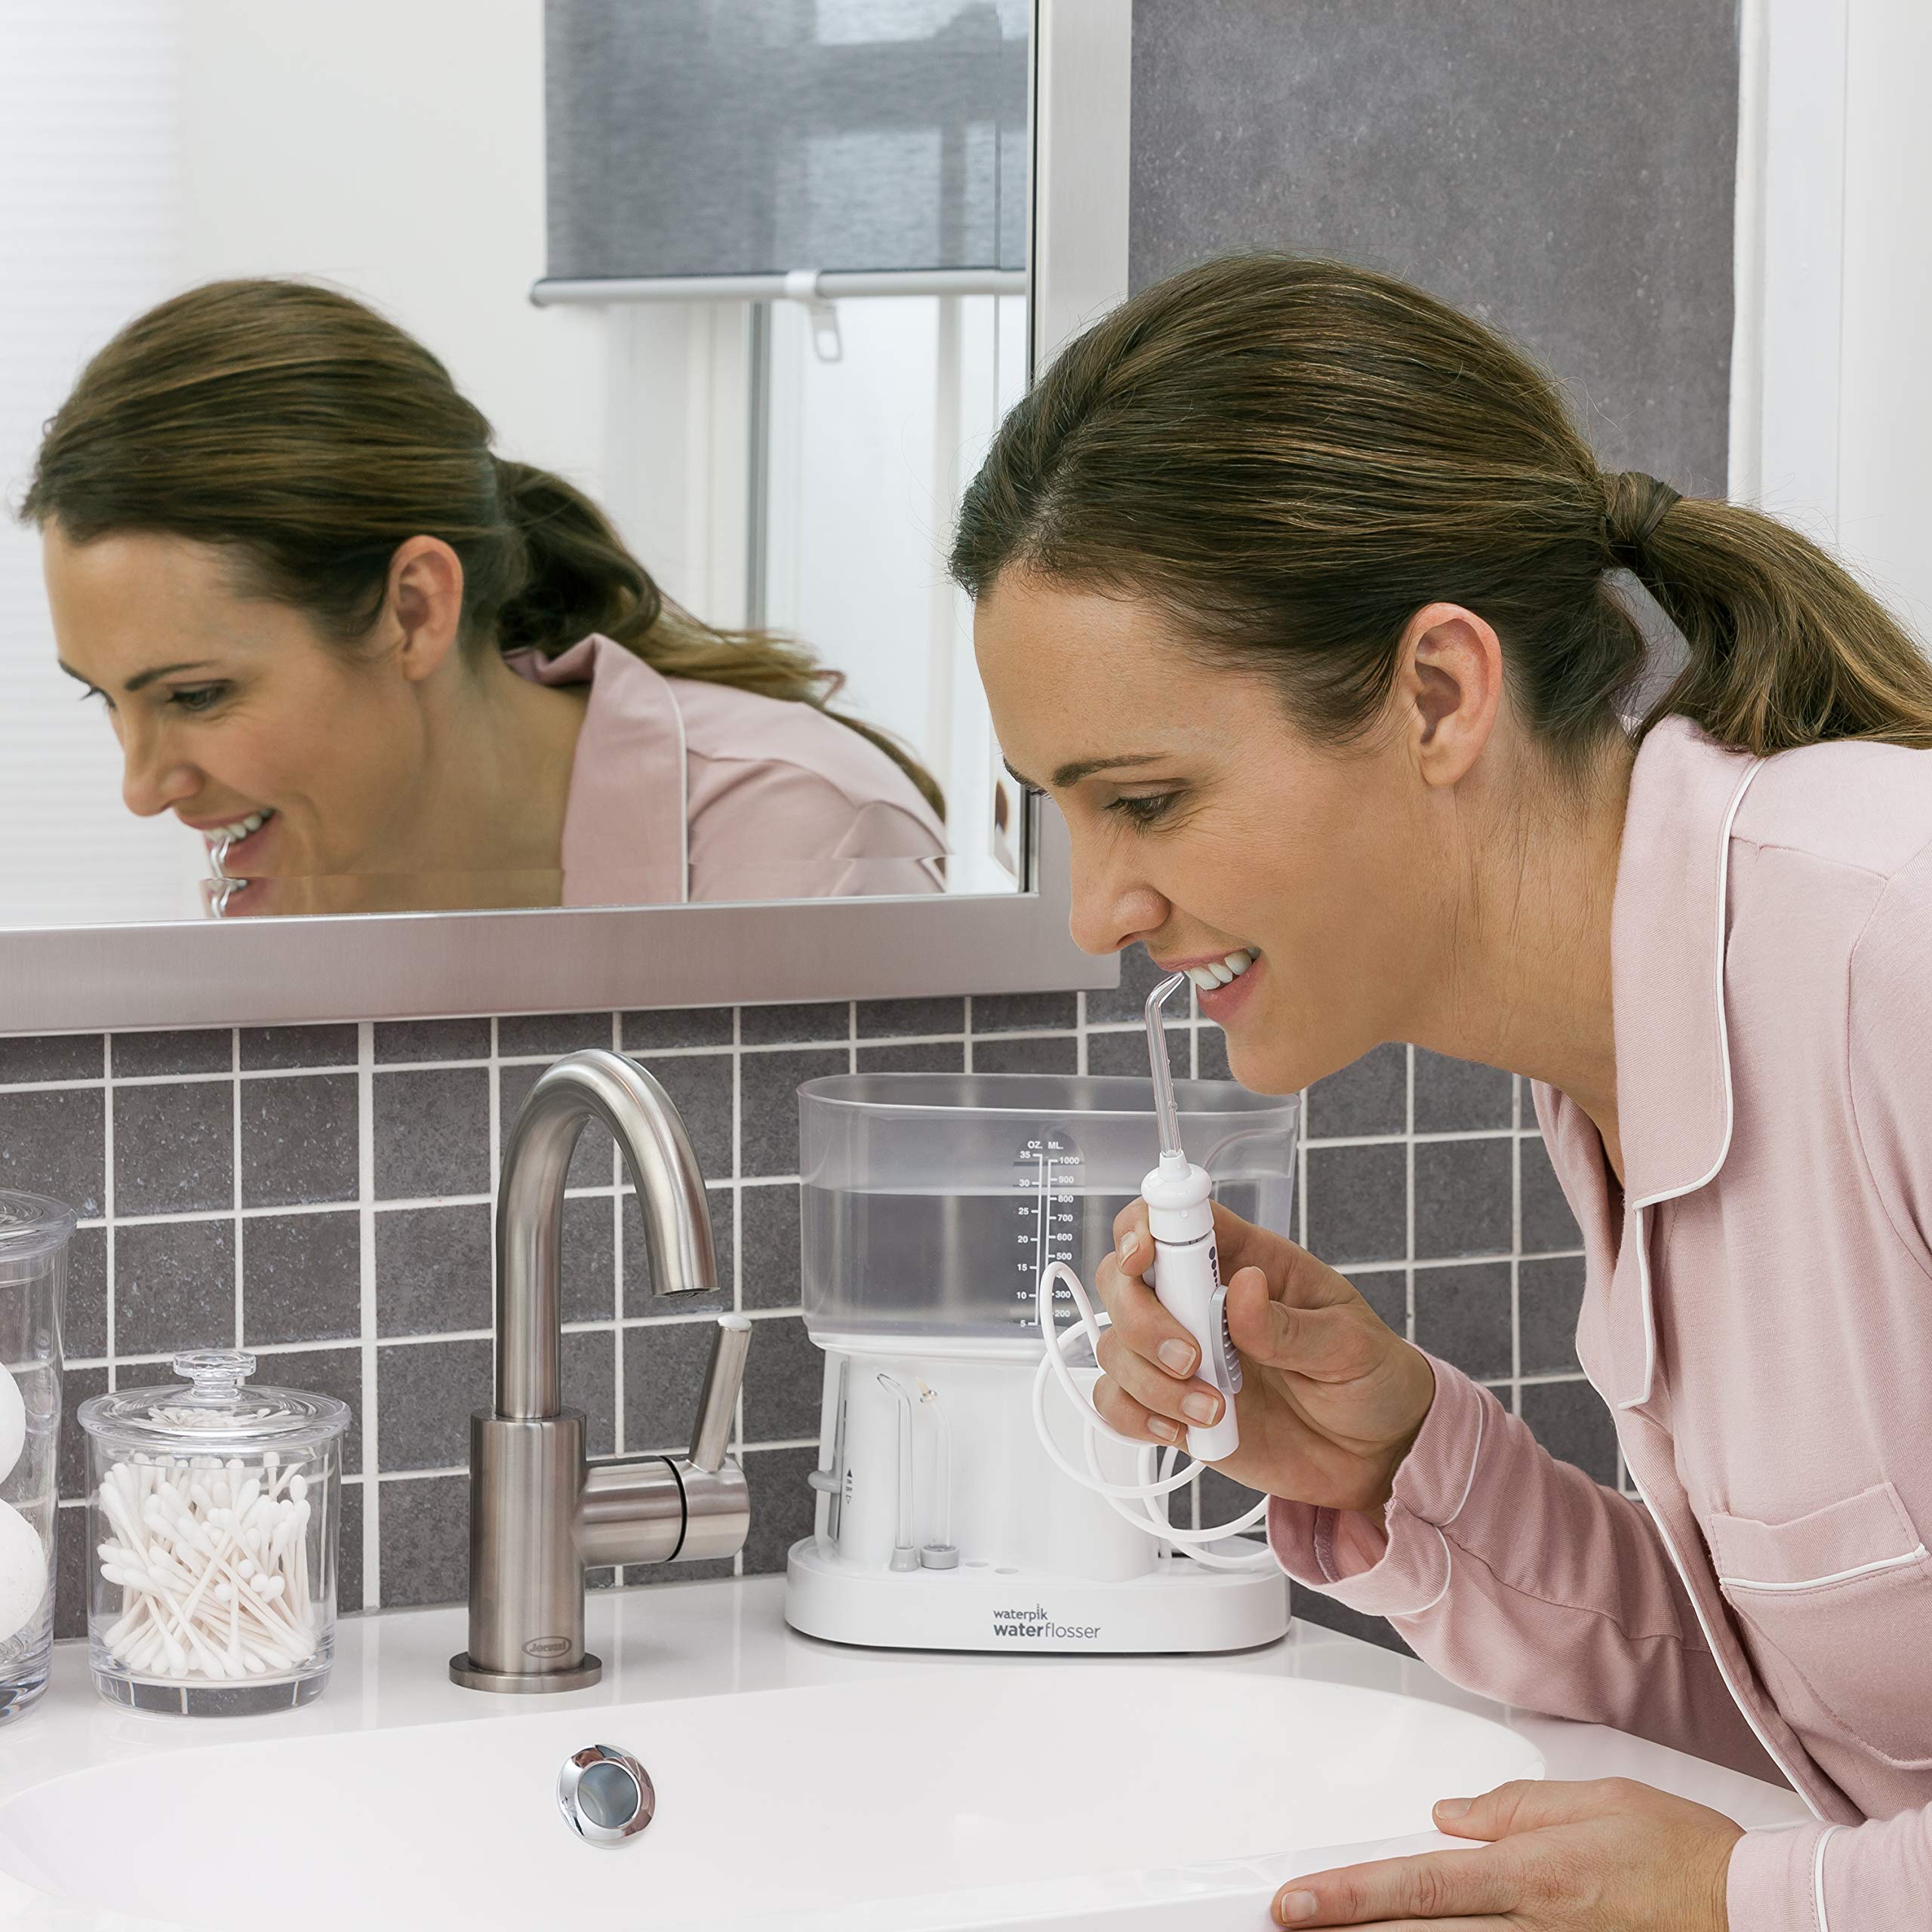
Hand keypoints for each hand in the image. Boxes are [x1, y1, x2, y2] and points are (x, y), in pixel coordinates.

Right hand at [1093, 1198, 1433, 1515]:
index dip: (1143, 1225)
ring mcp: (1182, 1356)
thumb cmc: (1370, 1379)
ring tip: (1213, 1410)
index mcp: (1247, 1262)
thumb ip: (1292, 1325)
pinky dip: (1137, 1417)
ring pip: (1115, 1345)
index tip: (1143, 1255)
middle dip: (1141, 1319)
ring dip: (1149, 1382)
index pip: (1176, 1219)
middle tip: (1191, 1359)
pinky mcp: (1174, 1406)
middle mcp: (1202, 1302)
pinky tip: (1185, 1429)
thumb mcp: (1351, 1345)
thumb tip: (1243, 1288)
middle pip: (1122, 1280)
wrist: (1376, 1455)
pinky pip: (1117, 1402)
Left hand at [1271, 1777, 1742, 1926]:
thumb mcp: (1593, 1801)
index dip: (1346, 1896)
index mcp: (1530, 1876)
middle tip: (1287, 1924)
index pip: (1415, 1888)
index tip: (1293, 1902)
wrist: (1752, 1911)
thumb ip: (1511, 1809)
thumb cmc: (1681, 1854)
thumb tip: (1447, 1819)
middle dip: (1345, 1930)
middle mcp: (1531, 1929)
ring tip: (1336, 1929)